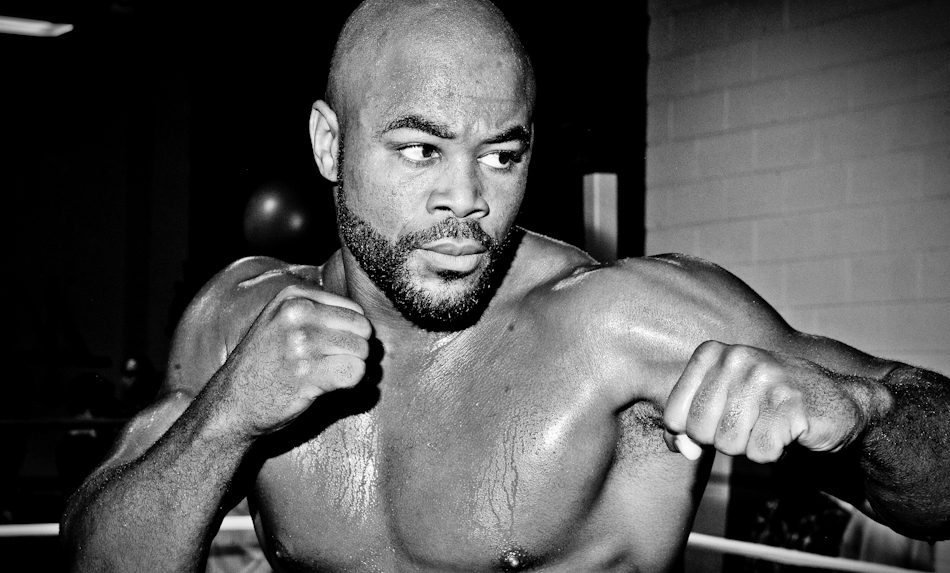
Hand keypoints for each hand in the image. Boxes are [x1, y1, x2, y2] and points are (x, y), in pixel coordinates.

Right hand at [207, 284, 372, 438]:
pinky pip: (355, 372)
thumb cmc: (264, 364)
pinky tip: (332, 386)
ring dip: (355, 367)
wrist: (232, 403)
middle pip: (362, 328)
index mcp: (293, 297)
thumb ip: (318, 313)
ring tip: (332, 375)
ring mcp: (302, 343)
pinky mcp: (308, 373)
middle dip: (358, 349)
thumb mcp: (281, 321)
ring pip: (361, 350)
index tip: (335, 347)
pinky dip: (351, 383)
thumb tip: (366, 324)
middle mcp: (298, 314)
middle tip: (338, 363)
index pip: (354, 309)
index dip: (352, 332)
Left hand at [663, 340, 865, 461]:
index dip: (692, 433)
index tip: (717, 425)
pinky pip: (760, 452)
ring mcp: (764, 378)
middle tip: (750, 425)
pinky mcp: (790, 404)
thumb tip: (682, 449)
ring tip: (768, 426)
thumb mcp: (722, 404)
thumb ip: (689, 425)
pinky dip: (773, 454)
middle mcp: (736, 359)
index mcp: (712, 354)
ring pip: (728, 443)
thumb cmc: (770, 404)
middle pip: (700, 430)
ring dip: (749, 447)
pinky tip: (787, 433)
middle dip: (723, 441)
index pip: (674, 414)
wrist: (838, 403)